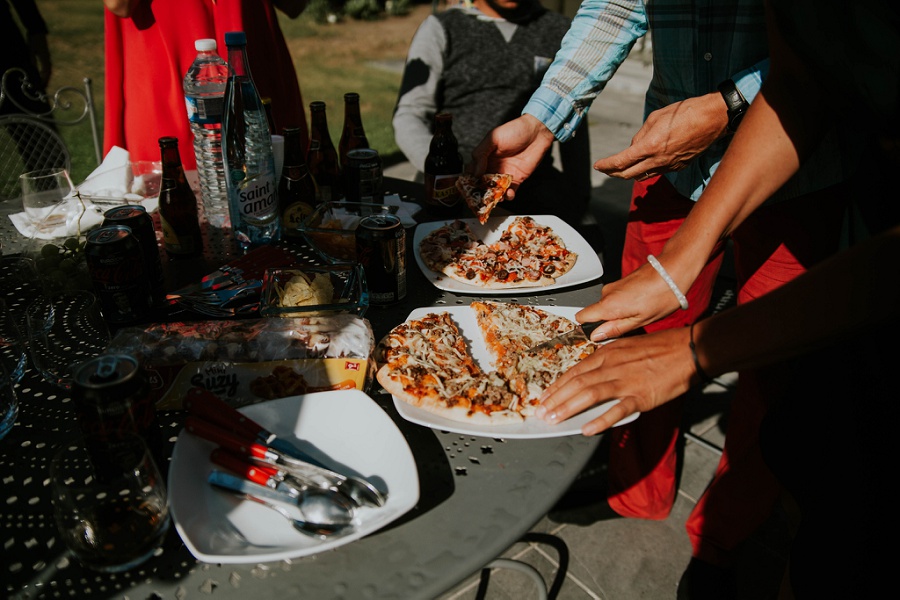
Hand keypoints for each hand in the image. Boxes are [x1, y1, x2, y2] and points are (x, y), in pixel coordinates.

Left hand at [27, 33, 51, 86]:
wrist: (37, 32)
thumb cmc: (33, 40)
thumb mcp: (31, 50)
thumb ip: (32, 60)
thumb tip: (33, 71)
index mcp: (45, 59)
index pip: (46, 73)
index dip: (43, 80)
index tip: (40, 86)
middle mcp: (48, 60)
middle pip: (48, 74)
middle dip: (45, 81)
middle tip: (42, 88)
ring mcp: (47, 59)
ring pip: (48, 71)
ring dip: (46, 78)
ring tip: (43, 84)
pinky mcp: (46, 57)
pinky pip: (46, 68)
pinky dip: (45, 73)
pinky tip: (42, 76)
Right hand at [469, 114, 554, 199]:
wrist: (536, 132)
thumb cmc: (514, 130)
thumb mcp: (493, 138)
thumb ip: (481, 153)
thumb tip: (475, 172)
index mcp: (484, 158)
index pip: (472, 171)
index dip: (469, 179)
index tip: (469, 186)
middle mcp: (493, 168)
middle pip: (482, 184)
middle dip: (481, 192)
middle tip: (481, 196)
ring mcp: (504, 175)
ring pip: (495, 191)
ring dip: (494, 196)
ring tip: (495, 197)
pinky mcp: (517, 180)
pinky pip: (510, 192)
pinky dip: (508, 196)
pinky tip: (508, 194)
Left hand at [536, 327, 695, 435]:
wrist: (690, 349)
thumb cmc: (662, 348)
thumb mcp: (628, 347)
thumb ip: (609, 361)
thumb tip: (592, 376)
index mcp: (608, 353)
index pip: (575, 371)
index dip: (557, 386)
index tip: (545, 397)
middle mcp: (612, 365)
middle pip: (576, 383)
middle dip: (556, 400)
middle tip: (542, 413)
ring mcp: (626, 381)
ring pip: (589, 394)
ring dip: (568, 408)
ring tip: (554, 420)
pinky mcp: (641, 396)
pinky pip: (617, 410)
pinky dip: (600, 420)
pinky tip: (587, 429)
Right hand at [576, 259, 687, 341]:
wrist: (673, 271)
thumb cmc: (662, 294)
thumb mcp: (640, 320)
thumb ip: (615, 329)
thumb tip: (597, 335)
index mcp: (609, 305)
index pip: (581, 317)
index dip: (587, 328)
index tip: (599, 334)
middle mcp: (607, 293)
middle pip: (595, 313)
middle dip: (608, 322)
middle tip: (629, 326)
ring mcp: (614, 286)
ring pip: (607, 306)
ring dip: (619, 313)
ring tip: (640, 313)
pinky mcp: (621, 282)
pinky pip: (615, 298)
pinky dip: (625, 304)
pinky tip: (642, 305)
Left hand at [593, 93, 727, 179]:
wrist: (713, 119)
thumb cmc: (684, 112)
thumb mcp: (655, 118)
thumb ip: (641, 135)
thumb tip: (633, 148)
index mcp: (650, 146)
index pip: (621, 162)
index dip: (607, 165)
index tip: (598, 165)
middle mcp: (659, 160)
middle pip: (628, 175)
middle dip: (614, 173)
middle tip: (605, 169)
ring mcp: (670, 166)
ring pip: (643, 175)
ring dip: (630, 172)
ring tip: (622, 166)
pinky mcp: (679, 167)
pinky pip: (658, 171)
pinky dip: (648, 168)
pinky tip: (647, 160)